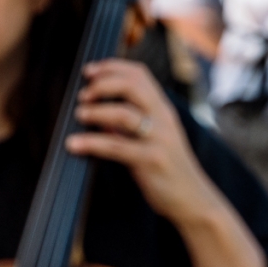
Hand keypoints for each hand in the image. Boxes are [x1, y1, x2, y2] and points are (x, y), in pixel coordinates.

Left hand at [66, 59, 217, 222]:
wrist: (193, 199)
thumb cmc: (167, 168)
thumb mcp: (153, 138)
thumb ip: (130, 123)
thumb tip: (98, 112)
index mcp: (162, 109)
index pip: (139, 75)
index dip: (112, 67)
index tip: (88, 71)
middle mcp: (163, 118)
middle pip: (133, 85)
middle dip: (103, 84)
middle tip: (82, 94)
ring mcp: (159, 139)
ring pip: (125, 114)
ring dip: (96, 111)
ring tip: (79, 114)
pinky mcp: (152, 161)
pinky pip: (117, 147)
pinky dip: (92, 143)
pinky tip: (75, 144)